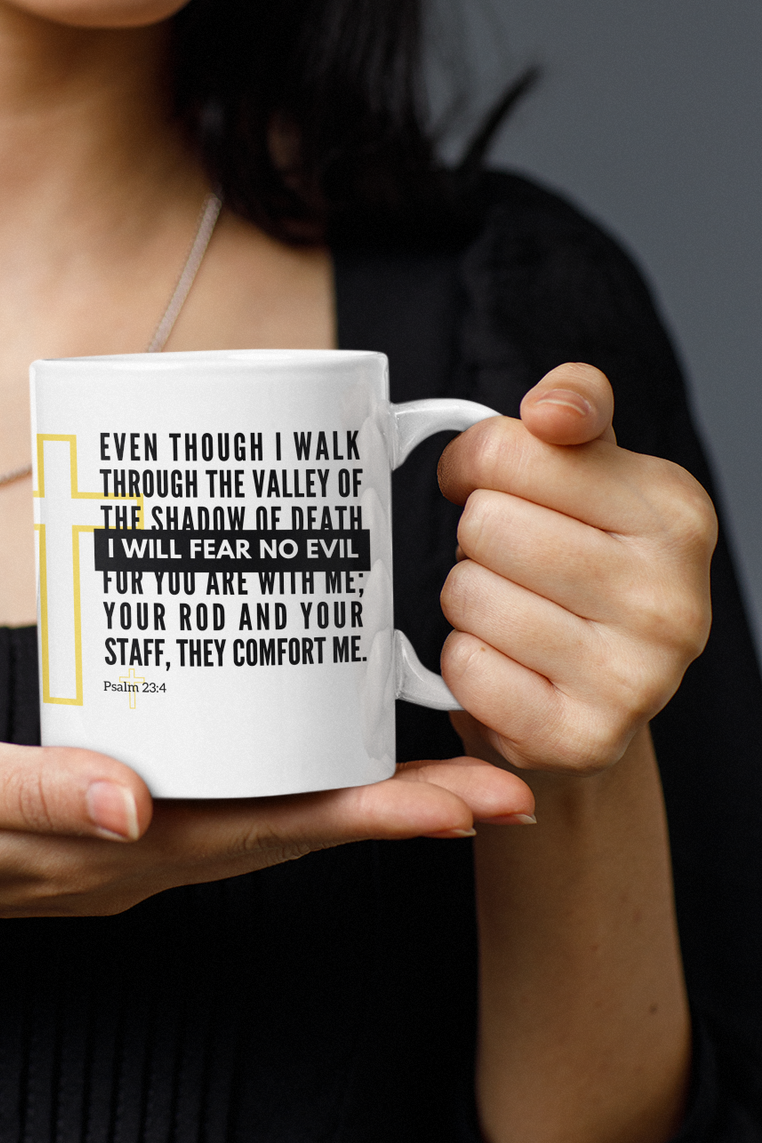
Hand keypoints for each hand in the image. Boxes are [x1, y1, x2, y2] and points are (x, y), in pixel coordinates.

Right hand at [0, 706, 532, 1066]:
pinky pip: (217, 792)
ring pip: (263, 813)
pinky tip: (305, 732)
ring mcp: (121, 838)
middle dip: (401, 806)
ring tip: (440, 756)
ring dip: (356, 792)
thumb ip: (35, 794)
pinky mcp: (101, 810)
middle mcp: (135, 853)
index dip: (375, 813)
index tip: (471, 794)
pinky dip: (282, 770)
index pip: (269, 832)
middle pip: (292, 827)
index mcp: (110, 851)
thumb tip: (138, 805)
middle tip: (507, 777)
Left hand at [437, 362, 716, 774]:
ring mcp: (634, 678)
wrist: (596, 695)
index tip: (483, 480)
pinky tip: (504, 662)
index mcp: (676, 513)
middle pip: (486, 524)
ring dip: (467, 600)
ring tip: (508, 609)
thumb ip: (575, 406)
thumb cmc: (582, 560)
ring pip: (468, 594)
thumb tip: (552, 408)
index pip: (513, 450)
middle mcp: (671, 599)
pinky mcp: (582, 737)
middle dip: (475, 537)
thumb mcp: (593, 470)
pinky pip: (467, 668)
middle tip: (507, 559)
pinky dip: (465, 662)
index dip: (474, 462)